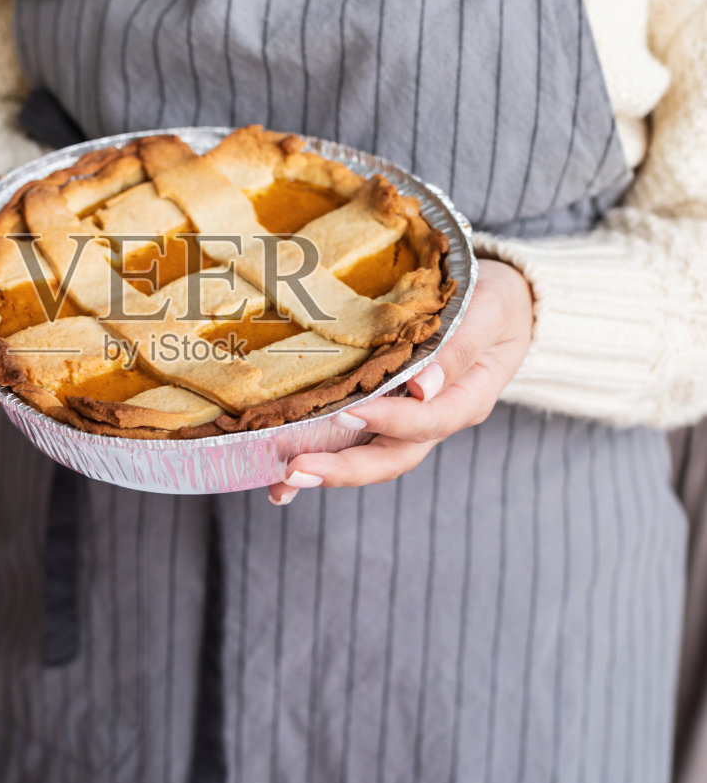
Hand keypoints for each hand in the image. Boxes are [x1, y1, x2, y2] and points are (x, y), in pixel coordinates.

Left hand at [268, 259, 533, 503]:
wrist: (500, 303)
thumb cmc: (494, 301)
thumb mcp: (487, 313)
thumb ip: (459, 349)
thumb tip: (423, 389)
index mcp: (466, 398)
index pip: (427, 422)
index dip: (389, 421)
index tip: (350, 412)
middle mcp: (435, 420)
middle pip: (392, 457)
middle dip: (343, 469)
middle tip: (296, 470)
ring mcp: (409, 422)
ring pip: (370, 457)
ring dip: (326, 471)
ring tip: (282, 481)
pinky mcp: (386, 415)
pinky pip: (356, 443)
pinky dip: (322, 459)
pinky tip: (282, 475)